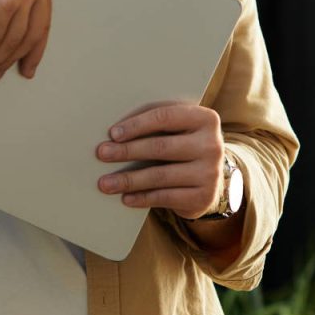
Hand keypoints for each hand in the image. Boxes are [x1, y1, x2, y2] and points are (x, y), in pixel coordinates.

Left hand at [95, 103, 224, 219]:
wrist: (209, 173)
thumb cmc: (182, 140)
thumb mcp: (176, 126)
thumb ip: (154, 121)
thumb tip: (114, 131)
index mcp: (204, 118)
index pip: (165, 117)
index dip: (136, 125)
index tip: (113, 133)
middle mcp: (212, 145)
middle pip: (160, 147)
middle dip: (126, 151)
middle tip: (102, 153)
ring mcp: (210, 173)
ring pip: (160, 175)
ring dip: (128, 179)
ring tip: (105, 182)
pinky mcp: (204, 197)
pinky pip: (166, 197)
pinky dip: (142, 197)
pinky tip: (125, 197)